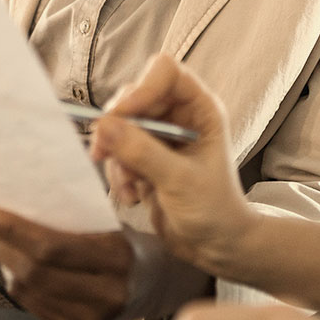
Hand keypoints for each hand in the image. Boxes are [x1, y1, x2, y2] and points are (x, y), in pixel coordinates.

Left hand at [0, 207, 132, 319]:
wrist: (155, 283)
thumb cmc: (129, 246)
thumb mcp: (109, 225)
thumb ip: (68, 222)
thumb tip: (15, 211)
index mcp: (116, 258)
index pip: (52, 246)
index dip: (12, 231)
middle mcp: (105, 293)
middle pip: (34, 271)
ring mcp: (90, 317)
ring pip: (28, 291)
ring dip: (1, 263)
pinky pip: (32, 305)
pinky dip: (15, 282)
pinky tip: (10, 264)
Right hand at [87, 53, 253, 273]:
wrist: (215, 247)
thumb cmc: (214, 209)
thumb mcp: (179, 180)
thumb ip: (143, 152)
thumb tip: (103, 126)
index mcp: (199, 108)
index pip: (164, 72)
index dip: (141, 88)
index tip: (122, 117)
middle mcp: (178, 116)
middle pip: (133, 97)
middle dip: (117, 128)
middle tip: (104, 154)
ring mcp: (159, 137)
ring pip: (118, 126)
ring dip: (116, 158)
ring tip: (130, 188)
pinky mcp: (143, 158)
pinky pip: (116, 152)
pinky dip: (117, 174)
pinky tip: (131, 197)